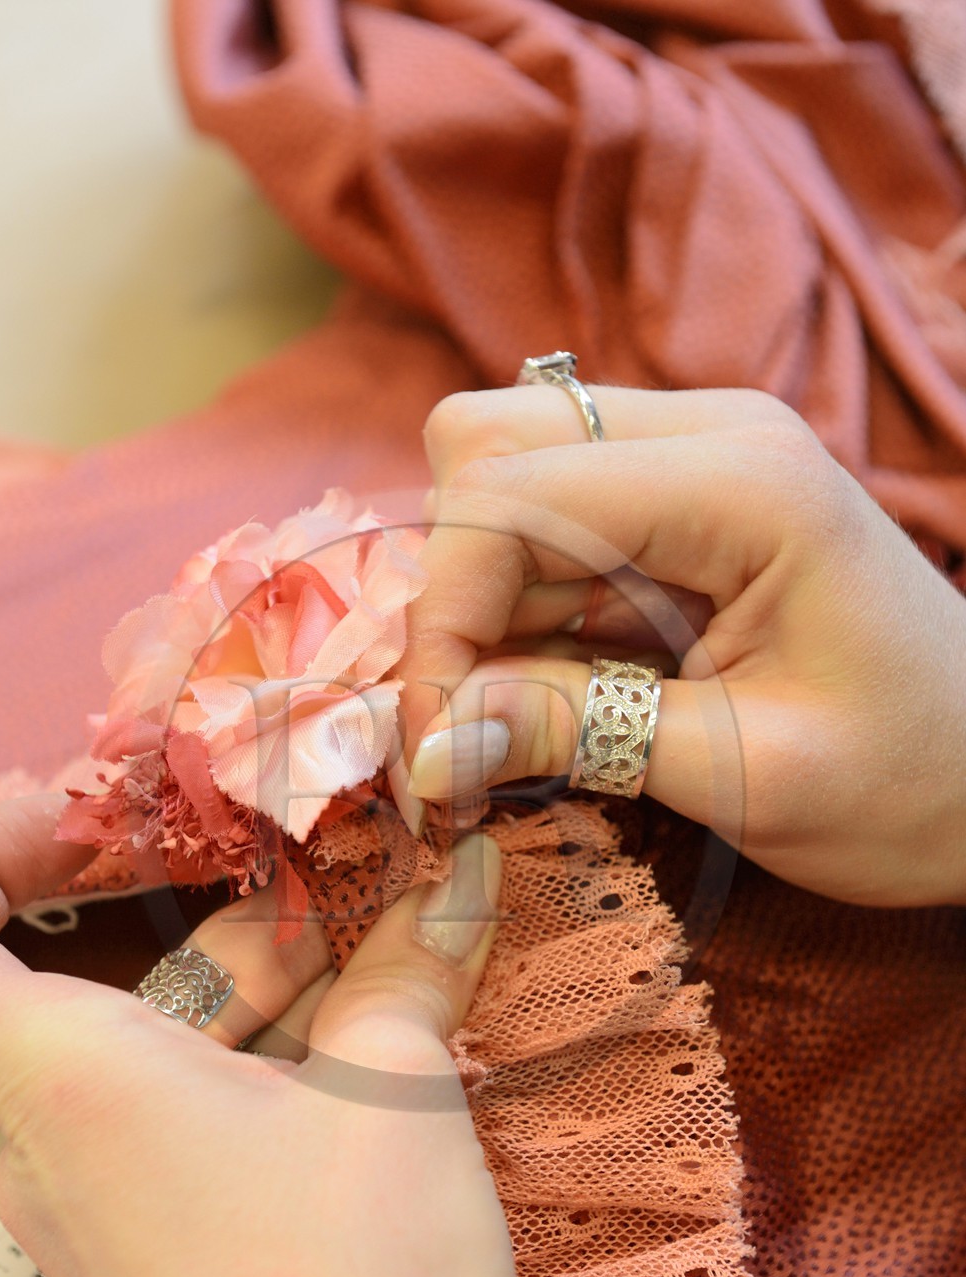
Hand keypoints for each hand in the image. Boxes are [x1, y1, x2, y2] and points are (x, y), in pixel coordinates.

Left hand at [0, 796, 526, 1276]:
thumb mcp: (398, 1096)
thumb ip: (412, 963)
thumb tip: (458, 867)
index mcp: (65, 1079)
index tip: (86, 810)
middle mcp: (44, 1143)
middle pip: (72, 979)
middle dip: (197, 909)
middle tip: (311, 861)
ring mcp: (86, 1212)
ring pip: (140, 1050)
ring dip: (249, 989)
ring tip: (375, 950)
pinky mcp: (138, 1260)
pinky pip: (164, 1122)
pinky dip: (245, 1066)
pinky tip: (356, 1059)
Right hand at [399, 385, 965, 906]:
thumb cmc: (908, 783)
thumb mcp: (746, 776)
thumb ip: (579, 735)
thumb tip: (426, 745)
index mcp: (743, 481)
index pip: (513, 494)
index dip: (446, 616)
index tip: (438, 745)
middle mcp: (706, 435)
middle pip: (487, 450)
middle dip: (455, 593)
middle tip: (477, 722)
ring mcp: (690, 464)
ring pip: (503, 490)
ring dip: (486, 611)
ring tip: (528, 727)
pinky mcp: (676, 513)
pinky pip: (548, 537)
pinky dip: (523, 619)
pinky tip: (564, 698)